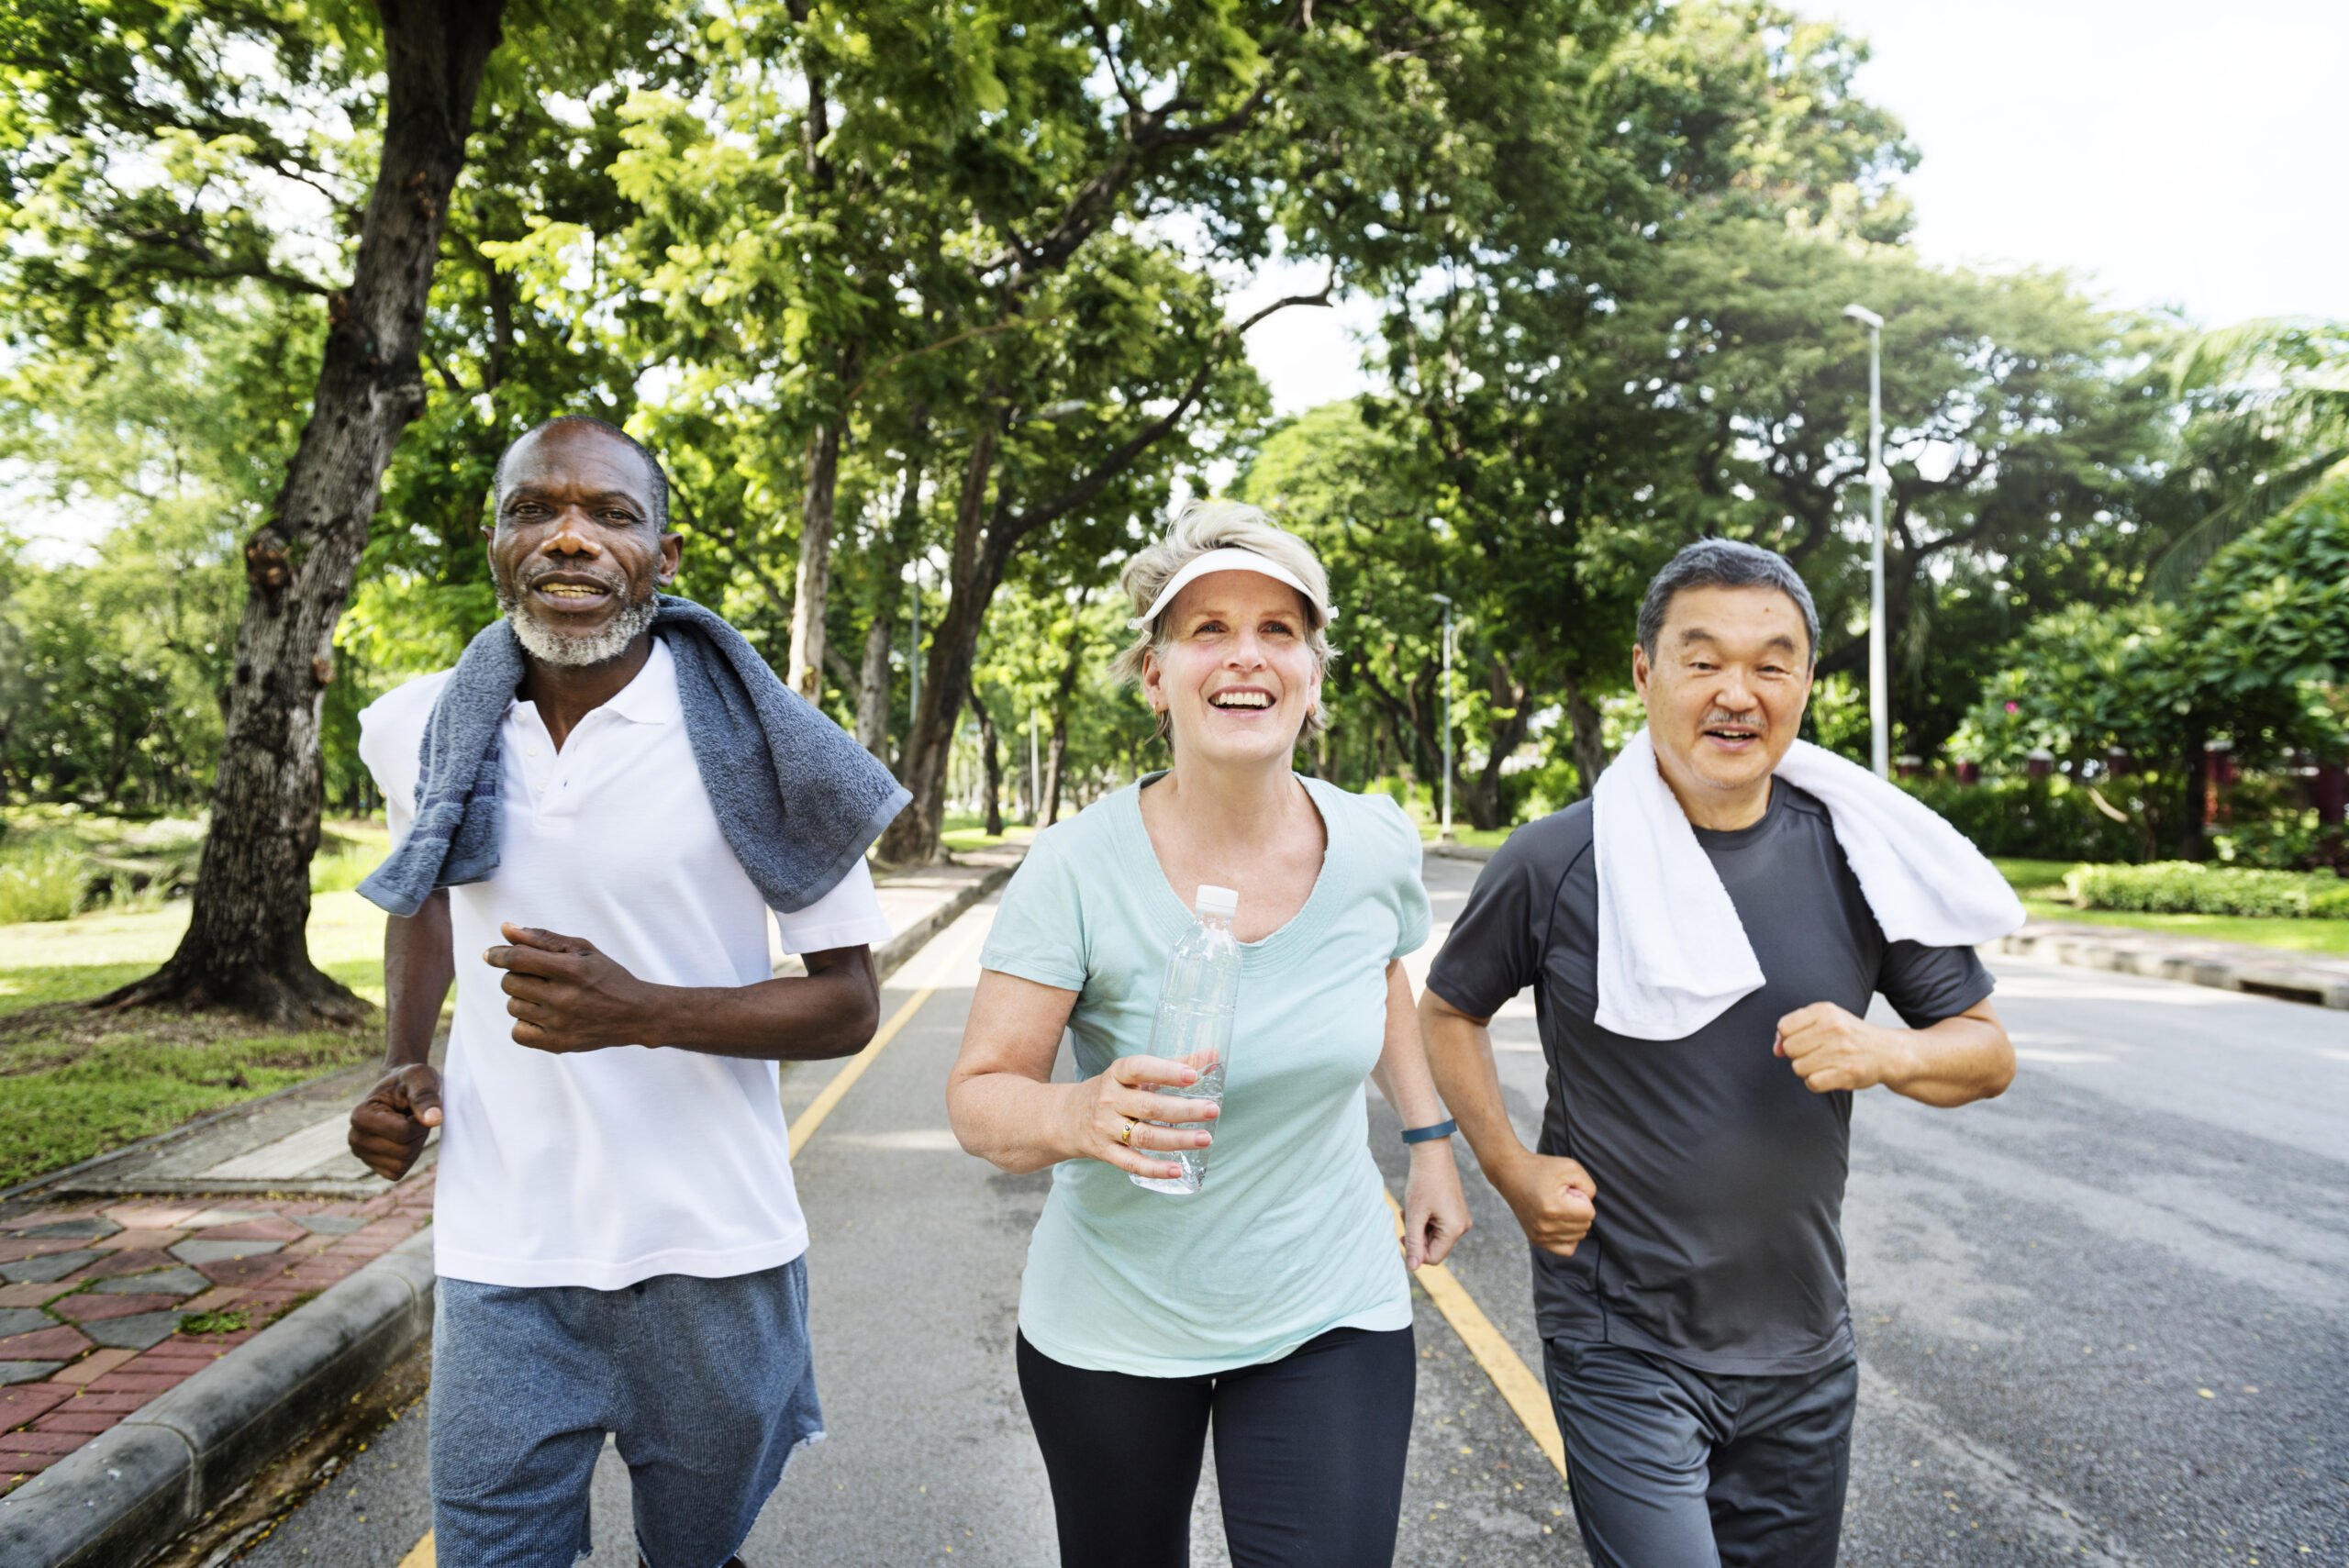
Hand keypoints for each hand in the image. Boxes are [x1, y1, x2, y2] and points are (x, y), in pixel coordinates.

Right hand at [348, 1063, 442, 1180]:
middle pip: (404, 1151)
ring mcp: (362, 1154)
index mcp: (360, 1116)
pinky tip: (403, 1139)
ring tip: (407, 1124)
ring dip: (415, 1145)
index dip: (420, 1121)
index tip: (415, 1106)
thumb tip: (434, 1119)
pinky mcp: (373, 1166)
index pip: (403, 1133)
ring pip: (403, 1163)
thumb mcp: (420, 1078)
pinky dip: (408, 1157)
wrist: (401, 1089)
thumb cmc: (409, 1081)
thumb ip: (426, 1097)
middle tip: (412, 1116)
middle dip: (418, 1134)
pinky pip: (398, 1172)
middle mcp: (355, 1138)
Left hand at [484, 924, 652, 1053]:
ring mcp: (560, 1024)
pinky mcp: (558, 1044)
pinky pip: (518, 1033)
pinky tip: (541, 1017)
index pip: (518, 959)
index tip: (491, 955)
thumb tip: (505, 928)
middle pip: (510, 983)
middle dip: (517, 976)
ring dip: (522, 999)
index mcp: (571, 970)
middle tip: (538, 978)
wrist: (636, 1014)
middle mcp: (564, 998)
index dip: (498, 955)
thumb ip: (543, 939)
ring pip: (512, 1006)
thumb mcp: (582, 950)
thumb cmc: (607, 976)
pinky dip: (524, 1023)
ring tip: (545, 997)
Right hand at [1062, 1054, 1218, 1181]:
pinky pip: (1132, 1163)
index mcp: (1116, 1076)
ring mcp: (1106, 1129)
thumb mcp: (1134, 1074)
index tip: (1192, 1075)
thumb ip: (1173, 1064)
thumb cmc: (1111, 1092)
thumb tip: (1213, 1055)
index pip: (1139, 1069)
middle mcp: (1109, 1101)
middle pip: (1148, 1107)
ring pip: (1144, 1137)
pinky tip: (1178, 1169)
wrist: (1065, 1118)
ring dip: (1177, 1139)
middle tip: (1212, 1109)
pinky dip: (1155, 1169)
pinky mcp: (1105, 1153)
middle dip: (1183, 1110)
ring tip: (1205, 1138)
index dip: (1166, 1071)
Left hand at [1400, 1141, 1471, 1270]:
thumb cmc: (1423, 1183)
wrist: (1433, 1154)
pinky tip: (1418, 1206)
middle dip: (1417, 1236)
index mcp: (1455, 1229)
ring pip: (1434, 1235)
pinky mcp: (1456, 1211)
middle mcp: (1462, 1226)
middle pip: (1434, 1246)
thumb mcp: (1415, 1215)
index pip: (1433, 1257)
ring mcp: (1461, 1218)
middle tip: (1405, 1218)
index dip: (1416, 1251)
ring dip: (1419, 1226)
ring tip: (1410, 1209)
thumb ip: (1414, 1243)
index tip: (1403, 1235)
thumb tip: (1413, 1268)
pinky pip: (1438, 1225)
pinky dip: (1425, 1219)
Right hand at [1494, 1150, 1596, 1256]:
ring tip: (1559, 1207)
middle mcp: (1546, 1226)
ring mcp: (1540, 1235)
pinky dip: (1569, 1237)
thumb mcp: (1570, 1167)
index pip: (1589, 1213)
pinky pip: (1567, 1249)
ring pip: (1578, 1237)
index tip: (1568, 1190)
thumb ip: (1589, 1187)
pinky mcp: (1537, 1240)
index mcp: (1554, 1208)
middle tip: (1563, 1197)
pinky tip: (1561, 1222)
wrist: (1511, 1174)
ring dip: (1574, 1222)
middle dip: (1579, 1210)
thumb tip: (1590, 1205)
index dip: (1583, 1198)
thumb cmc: (1542, 1169)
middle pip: (1585, 1226)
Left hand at [1775, 1001, 1907, 1093]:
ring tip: (1824, 1064)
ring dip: (1807, 1070)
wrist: (1887, 1052)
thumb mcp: (1825, 1020)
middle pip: (1790, 1049)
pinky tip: (1828, 1075)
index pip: (1784, 1027)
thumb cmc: (1849, 1035)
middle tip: (1816, 1053)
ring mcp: (1841, 1052)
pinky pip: (1811, 1083)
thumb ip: (1795, 1029)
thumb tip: (1776, 1050)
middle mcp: (1834, 1028)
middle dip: (1798, 1054)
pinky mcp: (1847, 1073)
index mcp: (1825, 1011)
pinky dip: (1816, 1082)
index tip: (1802, 1040)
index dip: (1787, 1037)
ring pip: (1798, 1067)